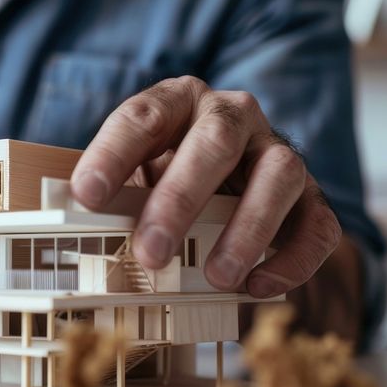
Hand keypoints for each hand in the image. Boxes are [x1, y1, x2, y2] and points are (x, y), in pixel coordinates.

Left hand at [70, 75, 341, 297]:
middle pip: (214, 142)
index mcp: (178, 100)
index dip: (113, 154)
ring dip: (247, 229)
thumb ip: (112, 193)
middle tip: (151, 252)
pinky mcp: (310, 195)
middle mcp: (233, 115)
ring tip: (217, 278)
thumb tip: (70, 223)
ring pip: (280, 174)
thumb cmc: (167, 175)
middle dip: (180, 200)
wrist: (229, 179)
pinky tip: (258, 286)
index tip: (86, 195)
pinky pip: (317, 223)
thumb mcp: (134, 173)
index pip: (143, 116)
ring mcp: (276, 151)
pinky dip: (293, 258)